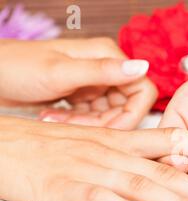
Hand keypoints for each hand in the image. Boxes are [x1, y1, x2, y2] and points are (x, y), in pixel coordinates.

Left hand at [0, 38, 157, 129]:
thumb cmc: (18, 67)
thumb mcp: (62, 72)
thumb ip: (103, 71)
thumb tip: (142, 67)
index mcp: (108, 56)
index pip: (142, 91)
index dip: (132, 115)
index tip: (112, 131)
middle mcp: (106, 69)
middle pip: (126, 106)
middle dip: (105, 122)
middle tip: (74, 126)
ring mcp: (94, 82)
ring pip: (109, 114)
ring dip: (87, 124)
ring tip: (56, 120)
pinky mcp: (82, 95)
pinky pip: (93, 116)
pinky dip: (77, 122)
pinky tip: (53, 117)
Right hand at [0, 117, 187, 200]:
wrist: (2, 144)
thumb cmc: (48, 147)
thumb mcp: (94, 144)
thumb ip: (126, 155)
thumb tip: (160, 169)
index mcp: (119, 141)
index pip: (168, 144)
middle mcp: (111, 152)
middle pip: (164, 169)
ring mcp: (89, 168)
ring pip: (139, 183)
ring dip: (174, 198)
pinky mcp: (64, 186)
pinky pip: (98, 197)